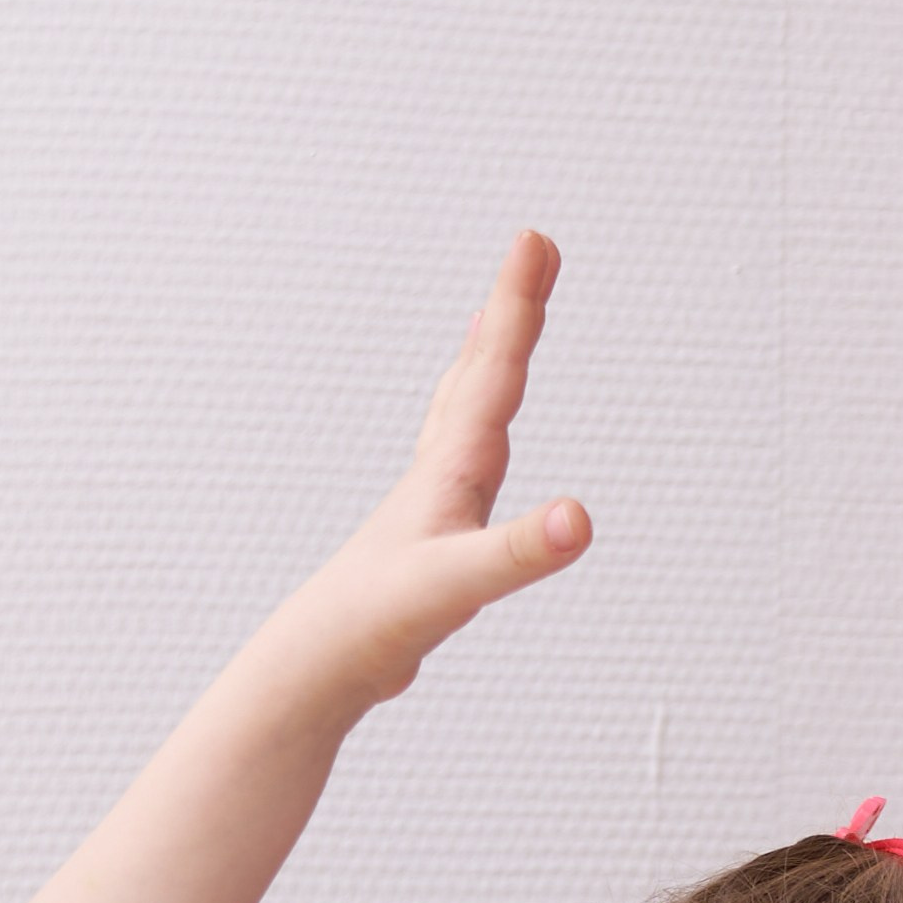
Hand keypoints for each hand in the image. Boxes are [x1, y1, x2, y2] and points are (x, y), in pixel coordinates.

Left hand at [256, 231, 590, 719]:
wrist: (321, 663)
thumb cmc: (378, 621)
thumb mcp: (460, 584)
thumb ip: (521, 551)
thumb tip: (581, 520)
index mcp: (452, 467)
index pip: (495, 369)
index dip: (519, 304)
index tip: (535, 239)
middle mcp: (440, 472)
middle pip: (480, 372)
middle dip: (510, 310)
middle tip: (532, 252)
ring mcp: (432, 502)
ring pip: (463, 413)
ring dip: (485, 362)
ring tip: (493, 324)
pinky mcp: (429, 537)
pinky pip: (460, 464)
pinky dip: (473, 434)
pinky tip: (473, 456)